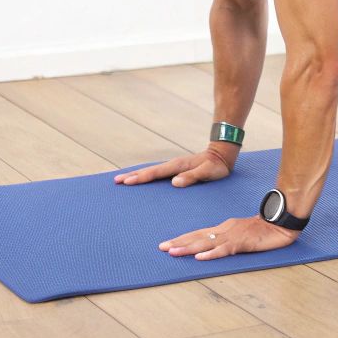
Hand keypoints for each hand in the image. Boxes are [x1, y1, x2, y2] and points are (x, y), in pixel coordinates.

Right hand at [113, 146, 234, 186]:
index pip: (156, 173)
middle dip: (132, 175)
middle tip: (116, 181)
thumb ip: (192, 177)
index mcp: (178, 166)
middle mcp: (173, 165)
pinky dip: (147, 175)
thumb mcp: (208, 172)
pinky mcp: (176, 169)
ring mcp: (173, 166)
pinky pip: (157, 173)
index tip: (127, 182)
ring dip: (137, 175)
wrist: (221, 154)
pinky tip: (142, 180)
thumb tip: (174, 182)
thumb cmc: (216, 166)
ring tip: (123, 180)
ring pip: (151, 171)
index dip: (141, 178)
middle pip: (149, 171)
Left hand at [159, 214, 299, 259]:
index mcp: (224, 228)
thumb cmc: (263, 230)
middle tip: (161, 248)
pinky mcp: (242, 243)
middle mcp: (224, 230)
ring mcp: (233, 236)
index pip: (199, 234)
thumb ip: (228, 240)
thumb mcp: (241, 234)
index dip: (183, 239)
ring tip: (173, 252)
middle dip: (179, 242)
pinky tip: (200, 258)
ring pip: (206, 243)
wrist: (281, 223)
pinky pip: (224, 249)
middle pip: (198, 237)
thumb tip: (212, 248)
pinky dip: (211, 254)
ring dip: (188, 248)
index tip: (167, 244)